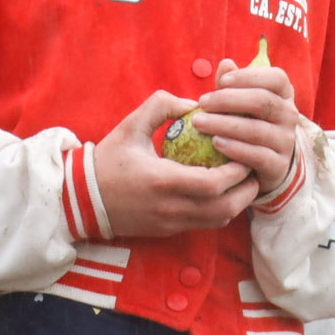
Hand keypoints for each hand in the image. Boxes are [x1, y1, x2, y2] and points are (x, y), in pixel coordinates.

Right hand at [87, 90, 254, 239]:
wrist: (82, 199)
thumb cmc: (107, 159)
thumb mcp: (131, 125)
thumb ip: (162, 106)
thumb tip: (193, 103)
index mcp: (162, 180)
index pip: (213, 184)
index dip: (236, 172)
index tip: (243, 153)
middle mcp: (170, 207)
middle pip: (224, 209)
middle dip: (246, 190)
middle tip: (252, 168)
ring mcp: (170, 223)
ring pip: (218, 221)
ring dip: (236, 202)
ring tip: (241, 179)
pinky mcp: (169, 231)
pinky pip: (205, 224)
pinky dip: (220, 210)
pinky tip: (221, 191)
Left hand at [179, 55, 309, 197]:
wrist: (264, 164)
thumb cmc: (247, 123)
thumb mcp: (240, 102)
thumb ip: (232, 85)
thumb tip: (226, 63)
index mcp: (283, 94)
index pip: (276, 78)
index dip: (249, 77)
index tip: (222, 81)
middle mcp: (289, 116)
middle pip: (263, 102)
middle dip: (229, 100)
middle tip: (202, 102)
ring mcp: (286, 142)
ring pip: (257, 130)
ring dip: (225, 125)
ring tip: (199, 123)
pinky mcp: (278, 166)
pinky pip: (258, 156)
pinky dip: (236, 149)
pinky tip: (216, 143)